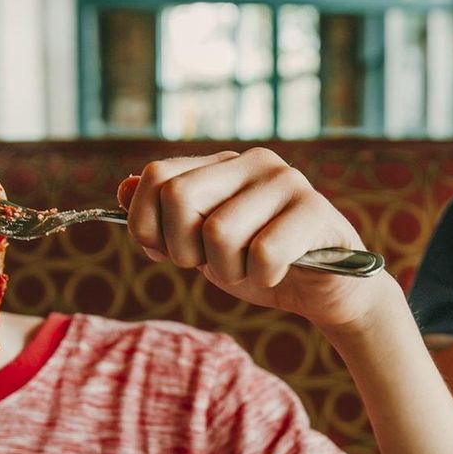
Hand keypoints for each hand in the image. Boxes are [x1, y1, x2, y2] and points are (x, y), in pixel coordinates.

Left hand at [120, 149, 382, 328]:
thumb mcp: (203, 247)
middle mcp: (252, 162)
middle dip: (183, 249)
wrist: (330, 292)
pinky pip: (262, 253)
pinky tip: (278, 274)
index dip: (147, 225)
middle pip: (179, 197)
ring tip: (249, 271)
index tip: (168, 253)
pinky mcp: (314, 210)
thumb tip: (122, 189)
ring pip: (218, 232)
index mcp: (221, 165)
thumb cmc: (262, 266)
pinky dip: (262, 277)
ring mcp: (285, 182)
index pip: (157, 176)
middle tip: (210, 265)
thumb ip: (165, 220)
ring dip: (227, 271)